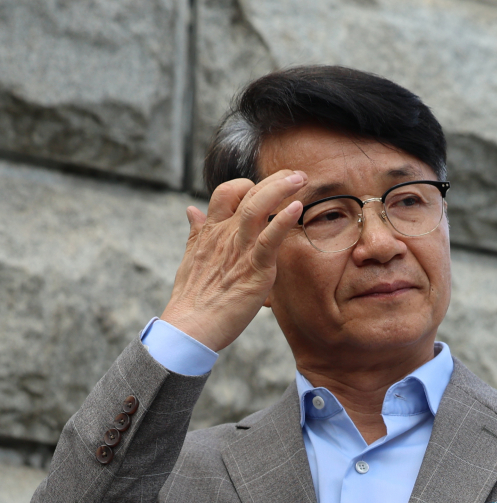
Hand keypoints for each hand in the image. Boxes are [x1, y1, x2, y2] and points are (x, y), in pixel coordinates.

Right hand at [160, 169, 308, 350]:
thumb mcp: (192, 258)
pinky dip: (283, 220)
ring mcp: (239, 249)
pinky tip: (297, 207)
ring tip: (301, 179)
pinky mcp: (254, 268)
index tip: (265, 187)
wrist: (190, 327)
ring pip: (258, 207)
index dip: (246, 185)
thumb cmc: (193, 299)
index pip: (227, 192)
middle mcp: (225, 234)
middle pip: (247, 193)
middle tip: (296, 174)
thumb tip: (192, 209)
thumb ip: (197, 232)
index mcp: (211, 231)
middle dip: (274, 179)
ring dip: (281, 188)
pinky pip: (270, 238)